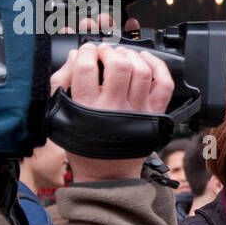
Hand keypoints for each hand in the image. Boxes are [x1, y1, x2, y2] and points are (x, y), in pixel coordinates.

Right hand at [49, 14, 172, 182]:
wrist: (107, 174)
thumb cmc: (84, 143)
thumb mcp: (61, 115)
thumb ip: (62, 83)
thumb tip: (76, 56)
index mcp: (86, 107)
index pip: (86, 68)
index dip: (87, 52)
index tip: (87, 50)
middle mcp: (114, 107)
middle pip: (118, 66)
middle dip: (110, 51)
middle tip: (105, 52)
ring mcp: (138, 111)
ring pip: (141, 72)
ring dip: (131, 56)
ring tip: (123, 54)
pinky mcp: (154, 114)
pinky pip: (164, 85)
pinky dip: (158, 66)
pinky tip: (145, 59)